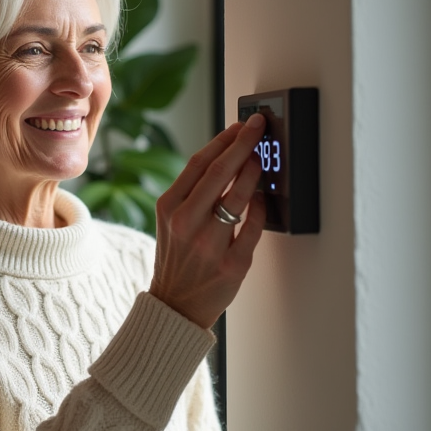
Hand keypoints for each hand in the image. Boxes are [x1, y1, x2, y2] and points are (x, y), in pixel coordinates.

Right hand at [149, 113, 267, 328]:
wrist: (175, 305)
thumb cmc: (177, 257)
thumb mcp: (170, 220)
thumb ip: (192, 192)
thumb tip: (228, 156)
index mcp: (168, 207)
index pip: (199, 163)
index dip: (224, 139)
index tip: (241, 125)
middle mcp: (186, 223)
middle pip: (220, 172)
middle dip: (244, 144)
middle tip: (260, 128)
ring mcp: (210, 245)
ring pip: (240, 196)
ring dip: (255, 172)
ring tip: (262, 160)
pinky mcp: (233, 264)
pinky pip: (255, 226)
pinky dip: (261, 207)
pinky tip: (262, 197)